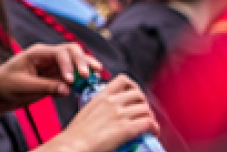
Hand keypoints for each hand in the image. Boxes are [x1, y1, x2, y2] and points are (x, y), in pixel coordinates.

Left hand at [0, 43, 99, 112]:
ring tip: (98, 75)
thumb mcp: (23, 86)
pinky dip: (80, 80)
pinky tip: (88, 85)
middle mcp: (47, 57)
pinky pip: (70, 76)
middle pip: (71, 52)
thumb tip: (67, 89)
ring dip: (85, 68)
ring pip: (74, 63)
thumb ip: (46, 87)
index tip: (72, 80)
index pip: (60, 53)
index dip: (69, 65)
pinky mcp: (54, 78)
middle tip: (92, 74)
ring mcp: (51, 67)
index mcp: (37, 53)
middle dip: (83, 61)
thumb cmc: (4, 86)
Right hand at [42, 75, 157, 151]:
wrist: (72, 146)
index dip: (134, 87)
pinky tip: (152, 132)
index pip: (124, 80)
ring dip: (150, 117)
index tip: (135, 97)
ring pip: (146, 109)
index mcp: (101, 97)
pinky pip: (149, 123)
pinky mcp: (126, 129)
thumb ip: (100, 108)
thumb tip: (110, 114)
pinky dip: (154, 128)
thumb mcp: (86, 112)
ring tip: (148, 126)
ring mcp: (120, 115)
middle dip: (144, 104)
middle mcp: (112, 102)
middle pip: (139, 95)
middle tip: (143, 114)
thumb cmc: (75, 135)